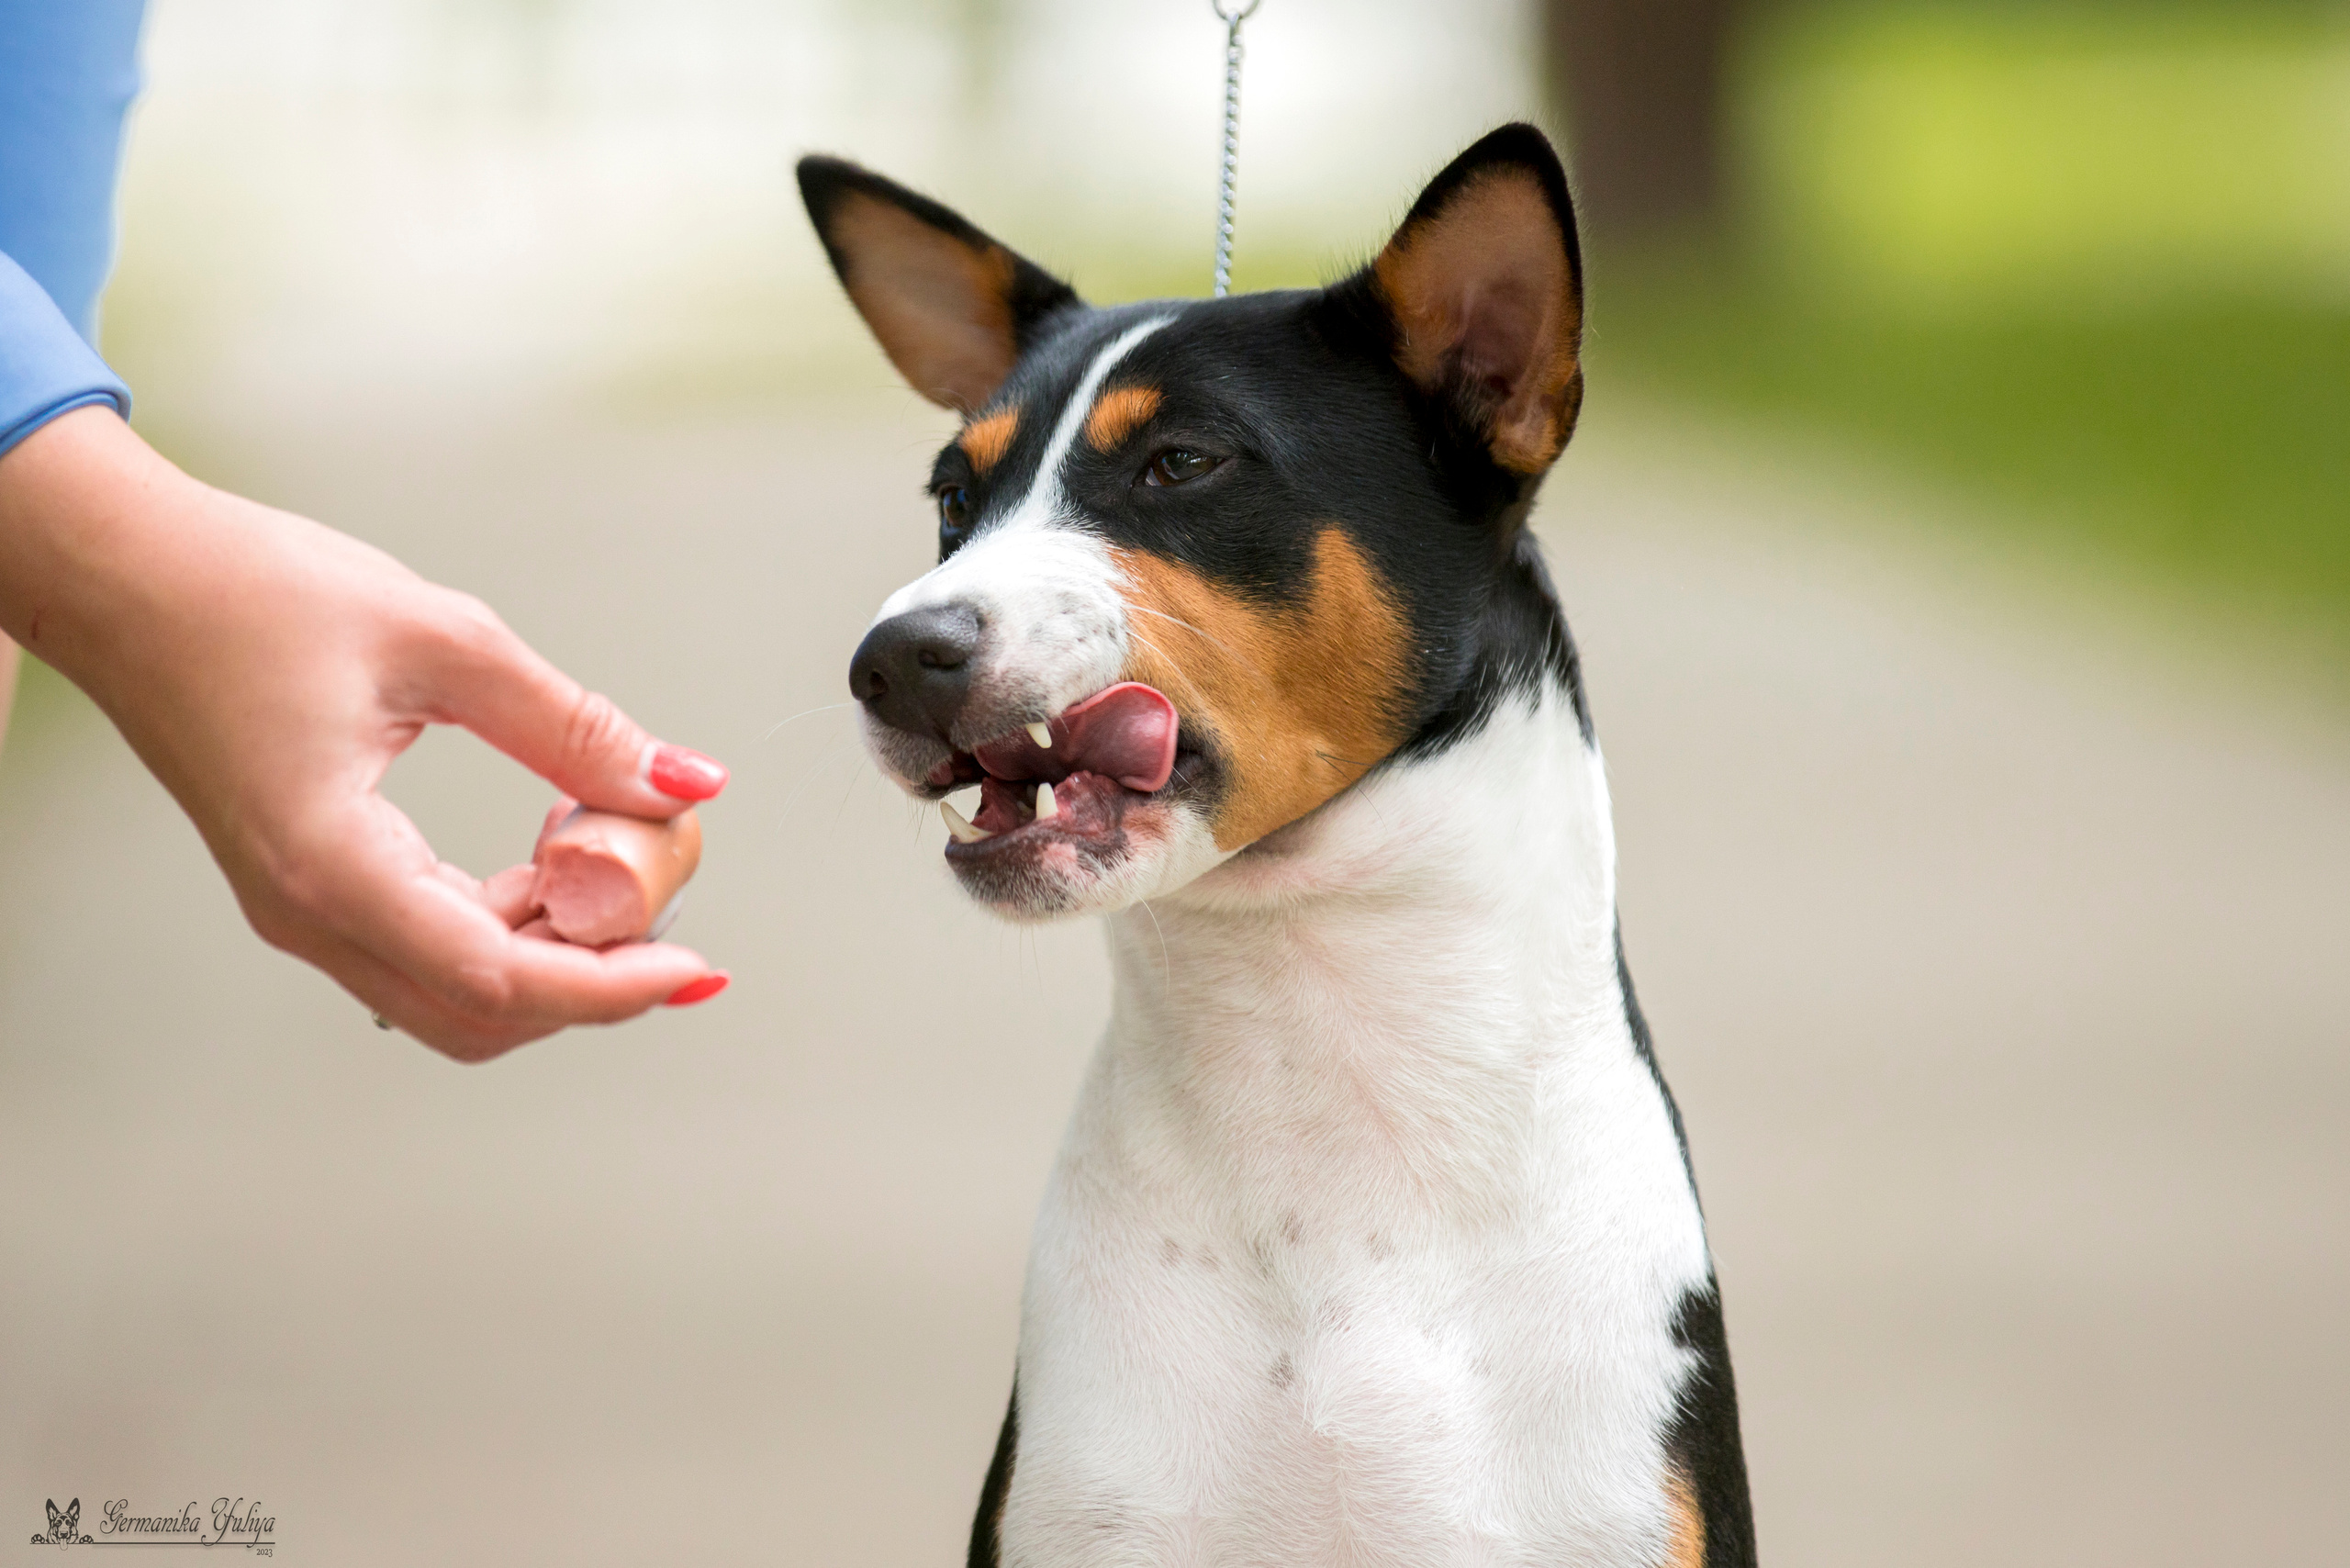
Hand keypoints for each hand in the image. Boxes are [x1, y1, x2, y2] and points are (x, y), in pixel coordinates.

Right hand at [0, 407, 729, 1060]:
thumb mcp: (445, 639)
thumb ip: (571, 726)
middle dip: (591, 976)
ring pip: (457, 992)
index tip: (692, 967)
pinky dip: (509, 919)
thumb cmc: (249, 593)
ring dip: (553, 948)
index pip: (498, 980)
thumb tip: (681, 784)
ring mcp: (304, 909)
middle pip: (483, 1013)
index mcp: (334, 866)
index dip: (611, 988)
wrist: (127, 575)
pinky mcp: (313, 886)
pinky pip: (429, 946)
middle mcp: (310, 913)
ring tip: (611, 853)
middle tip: (665, 893)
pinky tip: (552, 849)